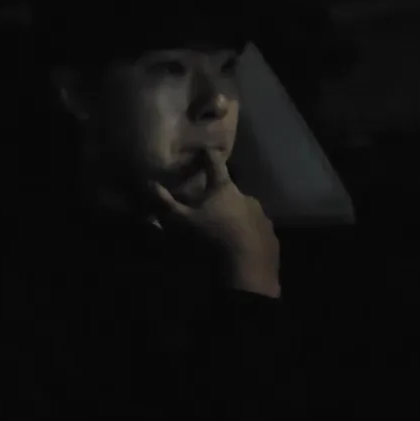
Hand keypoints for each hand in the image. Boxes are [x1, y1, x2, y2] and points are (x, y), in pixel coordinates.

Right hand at [149, 150, 280, 298]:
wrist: (249, 271)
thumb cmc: (212, 240)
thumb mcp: (181, 222)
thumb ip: (165, 203)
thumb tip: (149, 183)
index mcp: (225, 189)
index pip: (214, 164)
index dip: (207, 155)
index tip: (203, 149)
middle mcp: (246, 197)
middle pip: (229, 191)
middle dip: (217, 197)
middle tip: (204, 208)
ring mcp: (262, 217)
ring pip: (243, 211)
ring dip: (232, 217)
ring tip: (221, 232)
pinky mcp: (270, 236)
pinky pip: (255, 231)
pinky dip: (245, 234)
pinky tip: (238, 248)